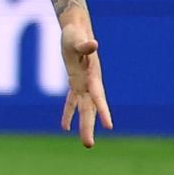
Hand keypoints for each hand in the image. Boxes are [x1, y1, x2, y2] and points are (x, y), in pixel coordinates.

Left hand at [60, 22, 111, 147]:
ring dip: (84, 125)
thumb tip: (93, 44)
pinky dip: (68, 113)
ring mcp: (83, 84)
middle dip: (89, 126)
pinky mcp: (75, 82)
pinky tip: (64, 127)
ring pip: (84, 109)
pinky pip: (72, 101)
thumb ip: (84, 45)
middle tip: (88, 145)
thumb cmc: (76, 34)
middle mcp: (90, 83)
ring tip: (86, 144)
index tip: (109, 126)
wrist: (76, 29)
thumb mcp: (77, 39)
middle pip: (90, 109)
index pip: (98, 96)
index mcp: (93, 76)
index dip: (103, 111)